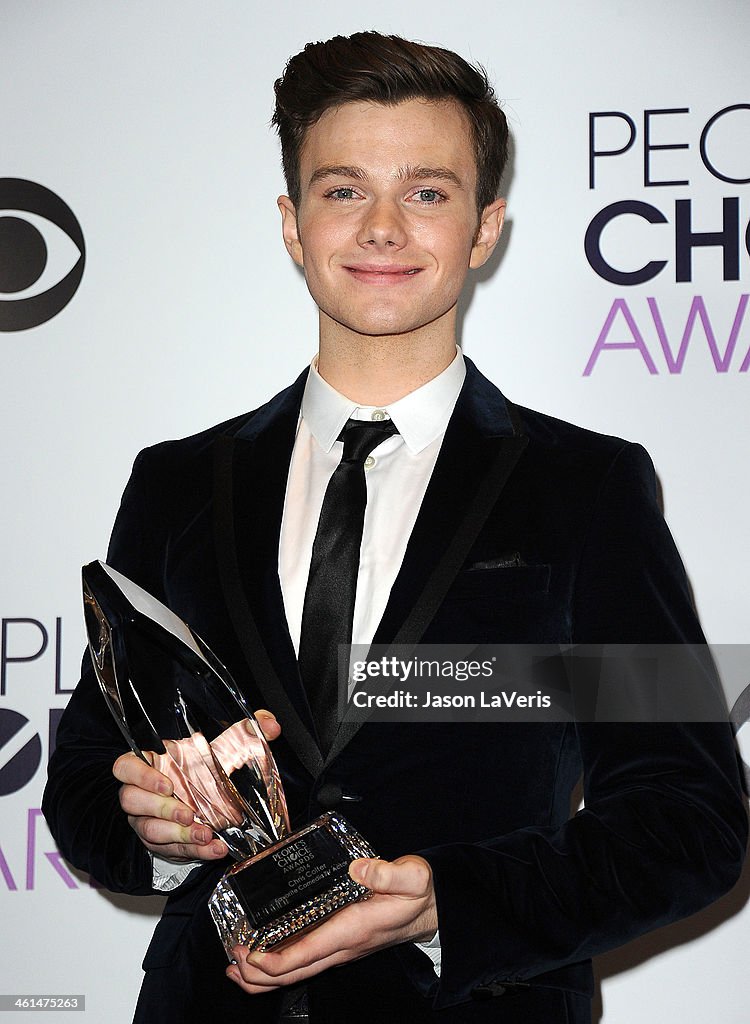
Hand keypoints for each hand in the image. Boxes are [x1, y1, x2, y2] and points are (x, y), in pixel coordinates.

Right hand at [113, 709, 280, 861]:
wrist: (205, 799)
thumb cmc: (205, 767)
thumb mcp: (224, 747)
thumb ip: (246, 731)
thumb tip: (270, 723)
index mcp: (150, 764)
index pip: (124, 767)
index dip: (139, 776)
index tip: (167, 784)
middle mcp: (141, 793)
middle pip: (133, 802)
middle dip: (162, 810)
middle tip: (189, 814)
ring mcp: (146, 820)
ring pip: (149, 830)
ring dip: (178, 835)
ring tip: (205, 835)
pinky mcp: (159, 843)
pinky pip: (170, 850)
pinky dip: (194, 851)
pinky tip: (214, 850)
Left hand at [227, 855, 436, 992]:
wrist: (434, 907)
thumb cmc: (419, 892)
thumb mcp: (410, 876)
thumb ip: (386, 872)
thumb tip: (359, 868)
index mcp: (352, 930)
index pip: (305, 954)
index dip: (272, 960)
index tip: (248, 952)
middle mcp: (343, 946)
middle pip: (293, 973)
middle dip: (258, 974)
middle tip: (231, 962)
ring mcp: (342, 948)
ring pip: (297, 973)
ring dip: (265, 976)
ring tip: (237, 969)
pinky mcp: (341, 942)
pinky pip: (306, 962)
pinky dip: (281, 965)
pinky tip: (267, 956)